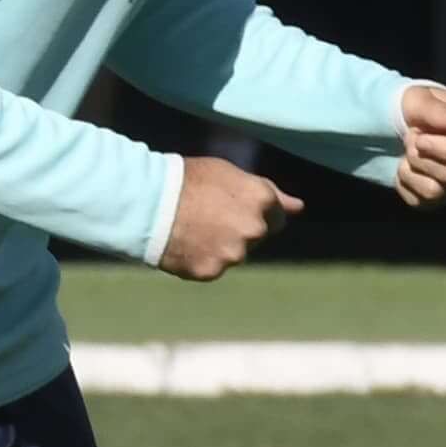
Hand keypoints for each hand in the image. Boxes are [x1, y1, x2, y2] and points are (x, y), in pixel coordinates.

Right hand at [156, 155, 301, 279]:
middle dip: (237, 229)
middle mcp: (253, 230)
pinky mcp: (210, 272)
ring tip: (190, 228)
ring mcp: (233, 254)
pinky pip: (211, 268)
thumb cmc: (186, 179)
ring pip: (233, 254)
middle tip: (206, 216)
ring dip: (218, 246)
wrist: (145, 202)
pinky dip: (199, 259)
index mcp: (262, 201)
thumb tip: (300, 207)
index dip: (255, 211)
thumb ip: (269, 193)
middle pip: (254, 237)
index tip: (232, 207)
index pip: (277, 217)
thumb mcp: (229, 174)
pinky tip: (182, 243)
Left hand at [396, 81, 445, 209]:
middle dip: (422, 156)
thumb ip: (439, 112)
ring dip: (412, 168)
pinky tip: (405, 166)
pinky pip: (419, 201)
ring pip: (435, 191)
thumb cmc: (419, 108)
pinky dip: (404, 182)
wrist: (403, 123)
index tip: (421, 137)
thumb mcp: (422, 100)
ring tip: (408, 151)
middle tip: (411, 138)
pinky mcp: (438, 198)